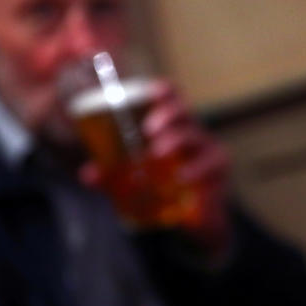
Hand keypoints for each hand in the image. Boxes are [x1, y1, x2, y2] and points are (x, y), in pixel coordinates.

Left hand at [80, 78, 232, 257]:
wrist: (197, 215)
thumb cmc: (166, 183)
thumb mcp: (136, 177)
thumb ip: (112, 174)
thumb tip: (87, 175)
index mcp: (170, 124)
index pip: (170, 96)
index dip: (162, 90)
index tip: (150, 92)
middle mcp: (190, 130)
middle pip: (183, 110)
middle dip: (166, 114)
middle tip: (148, 129)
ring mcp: (207, 147)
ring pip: (194, 135)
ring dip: (175, 140)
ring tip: (157, 152)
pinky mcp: (218, 168)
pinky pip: (209, 163)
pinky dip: (195, 169)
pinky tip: (182, 177)